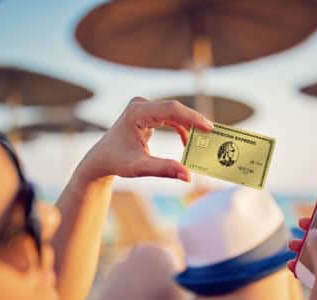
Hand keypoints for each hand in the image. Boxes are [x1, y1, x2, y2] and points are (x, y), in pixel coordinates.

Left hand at [78, 97, 212, 181]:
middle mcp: (141, 105)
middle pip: (175, 109)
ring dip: (189, 125)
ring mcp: (144, 107)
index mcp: (137, 113)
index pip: (171, 110)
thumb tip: (188, 176)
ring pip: (175, 113)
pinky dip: (181, 128)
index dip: (192, 117)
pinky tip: (188, 142)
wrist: (102, 159)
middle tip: (213, 135)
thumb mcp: (140, 168)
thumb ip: (164, 170)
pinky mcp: (148, 113)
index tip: (209, 128)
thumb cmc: (117, 162)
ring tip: (203, 140)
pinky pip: (171, 117)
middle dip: (195, 122)